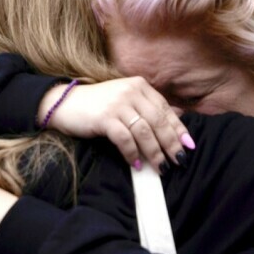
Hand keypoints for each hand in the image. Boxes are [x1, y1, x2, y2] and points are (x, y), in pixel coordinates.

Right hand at [39, 77, 192, 171]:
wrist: (64, 103)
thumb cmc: (99, 104)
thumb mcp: (126, 99)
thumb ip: (150, 106)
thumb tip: (179, 117)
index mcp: (140, 86)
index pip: (165, 109)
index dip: (178, 129)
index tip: (189, 146)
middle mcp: (130, 92)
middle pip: (158, 121)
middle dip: (170, 144)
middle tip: (178, 161)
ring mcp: (117, 104)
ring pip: (144, 132)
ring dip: (154, 152)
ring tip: (160, 168)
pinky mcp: (104, 118)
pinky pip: (125, 139)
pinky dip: (132, 153)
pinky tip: (136, 164)